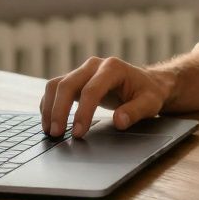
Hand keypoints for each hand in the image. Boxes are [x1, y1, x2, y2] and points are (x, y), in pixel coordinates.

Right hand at [39, 56, 173, 138]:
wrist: (147, 83)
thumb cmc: (148, 93)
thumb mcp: (150, 103)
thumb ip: (135, 111)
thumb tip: (119, 121)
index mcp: (113, 68)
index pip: (91, 90)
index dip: (82, 112)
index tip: (78, 133)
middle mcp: (94, 65)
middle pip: (67, 84)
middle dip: (59, 110)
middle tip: (57, 134)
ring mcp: (83, 71)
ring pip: (56, 84)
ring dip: (49, 107)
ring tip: (50, 131)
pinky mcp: (76, 80)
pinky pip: (55, 88)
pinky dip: (49, 104)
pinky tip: (49, 122)